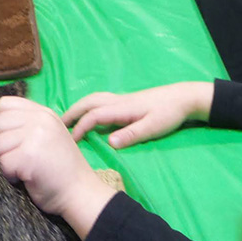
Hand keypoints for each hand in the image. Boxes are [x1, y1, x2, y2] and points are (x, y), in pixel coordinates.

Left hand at [0, 96, 116, 237]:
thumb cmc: (59, 168)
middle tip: (20, 156)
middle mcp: (40, 119)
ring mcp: (35, 136)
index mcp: (43, 113)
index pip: (4, 104)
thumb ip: (27, 123)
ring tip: (25, 167)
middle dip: (2, 144)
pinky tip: (26, 177)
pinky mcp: (29, 155)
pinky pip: (3, 163)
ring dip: (5, 160)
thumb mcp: (48, 134)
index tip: (15, 140)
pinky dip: (10, 175)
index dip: (3, 124)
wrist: (79, 191)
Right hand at [62, 82, 214, 147]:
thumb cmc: (170, 113)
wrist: (184, 97)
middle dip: (71, 113)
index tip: (71, 142)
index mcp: (122, 108)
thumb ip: (132, 135)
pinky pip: (99, 101)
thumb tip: (110, 143)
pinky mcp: (126, 100)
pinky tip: (88, 114)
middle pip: (88, 103)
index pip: (93, 116)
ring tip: (67, 119)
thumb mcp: (153, 127)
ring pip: (93, 99)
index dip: (80, 128)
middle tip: (57, 126)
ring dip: (78, 107)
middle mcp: (118, 101)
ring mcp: (121, 99)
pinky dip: (87, 106)